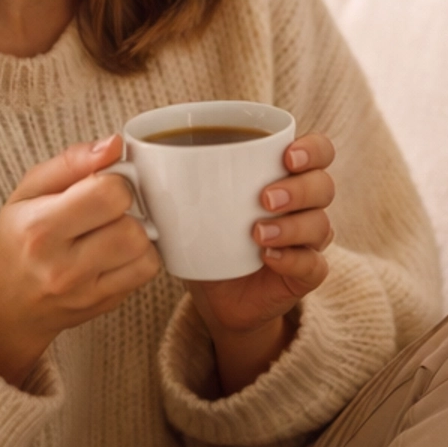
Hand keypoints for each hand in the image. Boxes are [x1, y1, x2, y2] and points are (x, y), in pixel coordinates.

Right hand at [0, 135, 158, 387]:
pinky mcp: (105, 305)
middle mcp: (62, 266)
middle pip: (131, 227)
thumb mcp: (28, 191)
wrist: (5, 306)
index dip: (115, 181)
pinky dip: (141, 256)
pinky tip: (120, 251)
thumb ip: (71, 162)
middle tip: (109, 209)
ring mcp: (85, 292)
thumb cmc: (17, 240)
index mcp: (39, 228)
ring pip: (145, 251)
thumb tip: (114, 144)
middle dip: (128, 210)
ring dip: (138, 233)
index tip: (103, 184)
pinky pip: (146, 273)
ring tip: (114, 229)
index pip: (107, 194)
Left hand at [188, 132, 334, 394]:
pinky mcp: (304, 275)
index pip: (319, 151)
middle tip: (264, 198)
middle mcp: (303, 205)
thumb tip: (123, 149)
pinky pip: (314, 265)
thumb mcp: (188, 204)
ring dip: (293, 225)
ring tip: (257, 232)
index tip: (286, 155)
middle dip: (299, 188)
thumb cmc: (204, 237)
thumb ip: (171, 174)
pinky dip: (293, 259)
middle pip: (324, 185)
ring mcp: (307, 241)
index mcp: (283, 175)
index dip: (313, 149)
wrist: (214, 297)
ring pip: (321, 224)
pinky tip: (268, 258)